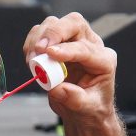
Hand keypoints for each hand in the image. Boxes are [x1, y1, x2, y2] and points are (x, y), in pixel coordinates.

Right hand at [23, 13, 129, 135]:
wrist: (83, 112)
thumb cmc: (90, 108)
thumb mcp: (87, 109)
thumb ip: (74, 98)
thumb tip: (57, 89)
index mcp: (104, 61)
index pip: (86, 48)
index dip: (67, 50)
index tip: (49, 53)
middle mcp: (90, 46)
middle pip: (74, 23)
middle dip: (55, 32)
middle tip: (39, 48)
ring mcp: (72, 42)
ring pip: (55, 23)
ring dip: (39, 38)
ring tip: (32, 60)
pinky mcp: (56, 44)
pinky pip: (41, 33)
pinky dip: (32, 42)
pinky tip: (31, 58)